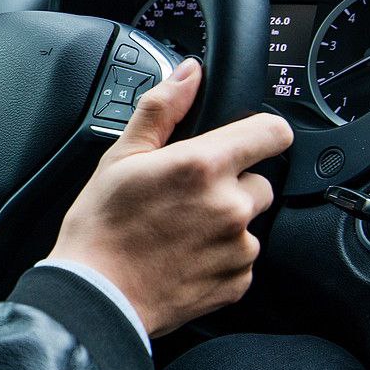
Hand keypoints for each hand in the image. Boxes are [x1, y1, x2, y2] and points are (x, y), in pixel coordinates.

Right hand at [49, 59, 293, 336]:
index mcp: (204, 166)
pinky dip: (218, 258)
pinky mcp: (238, 282)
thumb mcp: (121, 156)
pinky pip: (241, 260)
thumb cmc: (101, 227)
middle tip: (184, 199)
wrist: (96, 295)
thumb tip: (189, 74)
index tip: (241, 143)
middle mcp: (231, 206)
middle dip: (230, 185)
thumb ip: (162, 109)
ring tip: (177, 233)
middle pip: (258, 181)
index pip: (272, 133)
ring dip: (223, 223)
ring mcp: (238, 248)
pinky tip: (182, 258)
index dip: (259, 134)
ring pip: (248, 222)